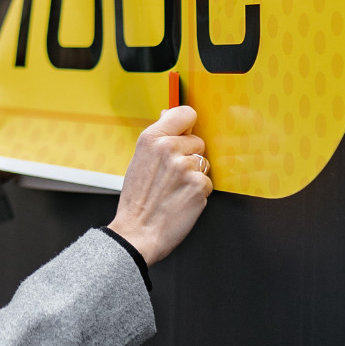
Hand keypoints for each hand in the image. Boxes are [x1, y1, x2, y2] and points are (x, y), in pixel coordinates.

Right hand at [107, 104, 210, 264]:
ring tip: (174, 189)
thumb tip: (168, 114)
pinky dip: (198, 193)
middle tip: (170, 175)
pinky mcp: (198, 185)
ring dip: (194, 176)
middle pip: (198, 141)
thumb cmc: (137, 200)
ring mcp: (185, 167)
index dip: (187, 126)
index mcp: (151, 138)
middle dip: (189, 156)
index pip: (185, 113)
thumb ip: (157, 137)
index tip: (185, 134)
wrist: (137, 232)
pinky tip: (181, 200)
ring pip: (203, 163)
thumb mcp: (139, 160)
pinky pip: (207, 182)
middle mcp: (168, 148)